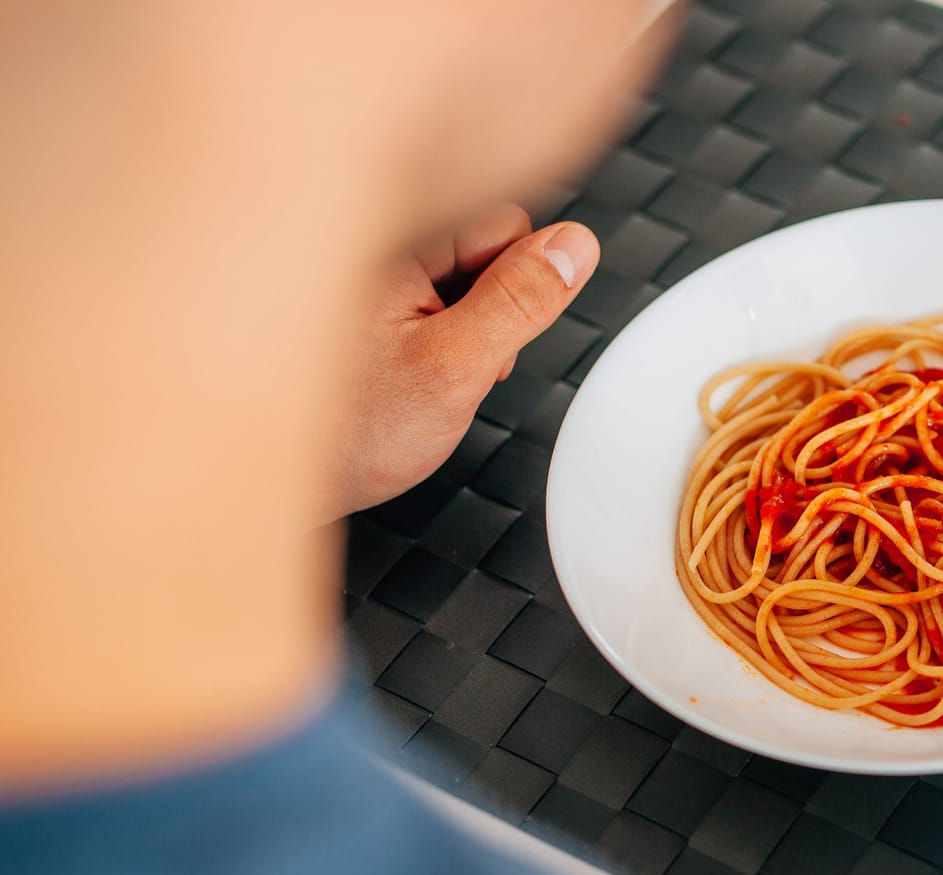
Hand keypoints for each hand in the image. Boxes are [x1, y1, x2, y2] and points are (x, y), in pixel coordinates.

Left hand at [331, 204, 599, 517]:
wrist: (265, 480)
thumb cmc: (345, 433)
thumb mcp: (456, 368)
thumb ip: (521, 302)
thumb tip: (575, 247)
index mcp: (387, 236)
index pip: (505, 223)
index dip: (515, 291)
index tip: (482, 339)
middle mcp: (365, 238)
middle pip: (479, 246)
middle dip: (485, 309)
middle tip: (448, 367)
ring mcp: (354, 265)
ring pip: (452, 275)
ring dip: (454, 327)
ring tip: (414, 377)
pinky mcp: (348, 294)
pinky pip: (418, 298)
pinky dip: (423, 336)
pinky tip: (395, 374)